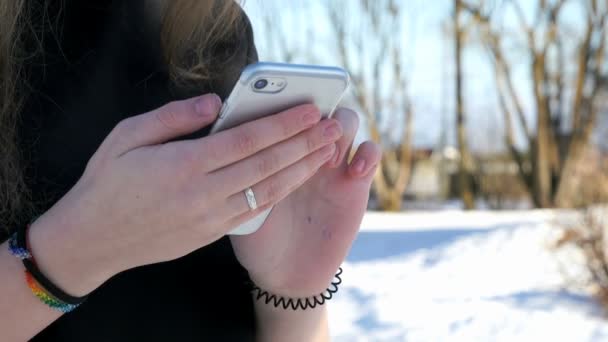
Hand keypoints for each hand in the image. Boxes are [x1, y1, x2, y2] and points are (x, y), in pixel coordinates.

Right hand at [28, 95, 342, 295]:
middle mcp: (204, 193)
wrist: (94, 239)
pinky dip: (280, 192)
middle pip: (267, 164)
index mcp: (185, 165)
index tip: (310, 111)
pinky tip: (297, 179)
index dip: (284, 124)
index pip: (248, 140)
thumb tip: (216, 104)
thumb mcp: (127, 136)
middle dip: (305, 144)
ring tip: (327, 152)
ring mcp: (210, 218)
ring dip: (302, 169)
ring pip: (268, 190)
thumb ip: (174, 117)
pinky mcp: (211, 234)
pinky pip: (255, 211)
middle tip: (333, 128)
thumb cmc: (107, 182)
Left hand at [231, 108, 380, 296]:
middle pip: (320, 108)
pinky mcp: (356, 185)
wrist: (284, 273)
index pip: (286, 110)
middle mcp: (306, 151)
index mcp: (278, 150)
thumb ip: (240, 170)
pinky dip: (368, 154)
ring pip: (347, 123)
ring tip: (329, 149)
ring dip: (341, 128)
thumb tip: (225, 132)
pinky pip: (371, 155)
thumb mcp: (241, 201)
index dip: (285, 101)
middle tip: (308, 124)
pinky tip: (353, 169)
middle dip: (316, 110)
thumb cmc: (257, 236)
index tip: (280, 101)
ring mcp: (333, 166)